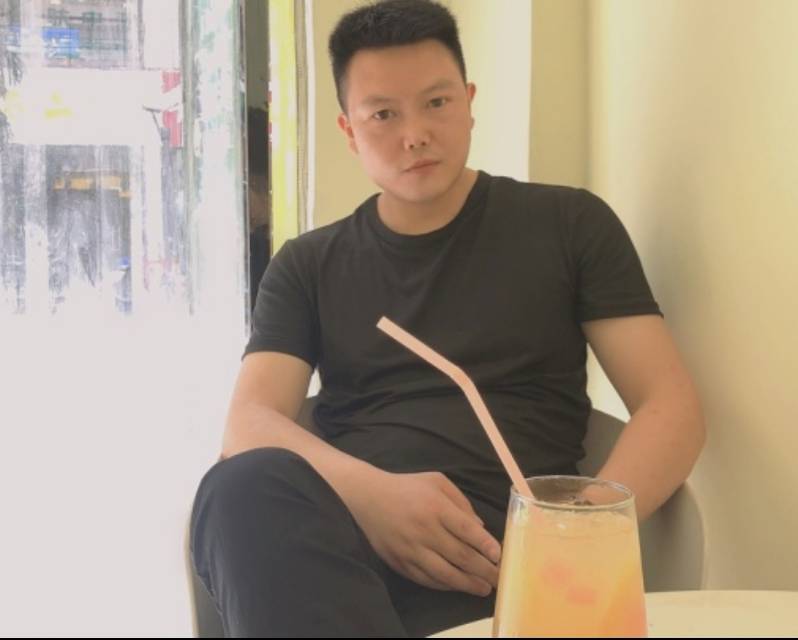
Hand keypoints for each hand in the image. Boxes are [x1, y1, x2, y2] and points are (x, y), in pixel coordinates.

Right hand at [349, 470, 501, 596]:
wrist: (368, 498)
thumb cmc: (407, 487)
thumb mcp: (437, 481)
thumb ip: (461, 501)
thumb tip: (480, 527)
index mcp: (435, 507)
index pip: (467, 530)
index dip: (485, 545)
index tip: (499, 555)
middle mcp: (424, 530)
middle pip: (460, 555)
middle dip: (484, 570)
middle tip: (500, 578)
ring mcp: (411, 549)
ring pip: (445, 573)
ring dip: (468, 583)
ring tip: (484, 588)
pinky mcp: (400, 562)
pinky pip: (427, 579)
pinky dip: (445, 585)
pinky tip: (458, 585)